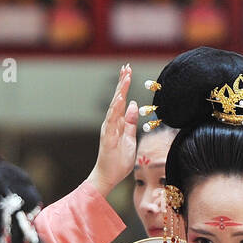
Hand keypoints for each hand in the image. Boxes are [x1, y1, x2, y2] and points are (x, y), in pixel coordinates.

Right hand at [87, 64, 139, 195]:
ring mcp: (109, 129)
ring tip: (125, 77)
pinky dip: (116, 108)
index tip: (128, 72)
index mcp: (118, 123)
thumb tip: (135, 105)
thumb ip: (131, 122)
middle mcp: (111, 123)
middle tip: (126, 67)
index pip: (122, 101)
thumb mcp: (130, 138)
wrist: (107, 176)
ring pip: (115, 106)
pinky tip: (120, 98)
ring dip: (120, 91)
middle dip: (122, 83)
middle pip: (118, 99)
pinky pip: (112, 120)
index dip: (125, 86)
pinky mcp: (108, 136)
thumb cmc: (118, 160)